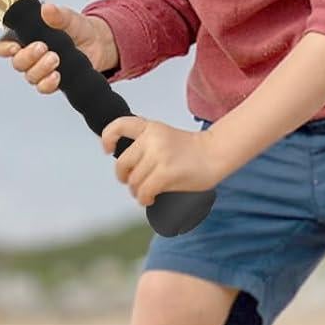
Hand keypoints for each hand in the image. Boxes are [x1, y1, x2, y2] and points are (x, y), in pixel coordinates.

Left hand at [100, 116, 221, 208]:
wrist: (216, 153)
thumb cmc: (192, 150)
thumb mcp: (165, 136)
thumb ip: (147, 144)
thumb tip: (128, 166)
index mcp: (151, 127)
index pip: (120, 125)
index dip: (107, 138)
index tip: (108, 150)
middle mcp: (152, 139)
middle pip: (122, 163)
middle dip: (124, 177)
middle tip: (131, 182)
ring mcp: (159, 156)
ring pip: (133, 181)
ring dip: (137, 191)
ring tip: (146, 192)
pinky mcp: (166, 173)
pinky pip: (144, 191)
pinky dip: (144, 198)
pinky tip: (150, 198)